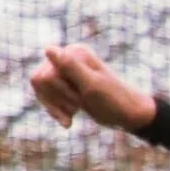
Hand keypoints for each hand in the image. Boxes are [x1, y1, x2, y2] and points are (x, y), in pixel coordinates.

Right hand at [31, 46, 155, 132]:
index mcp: (74, 53)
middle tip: (82, 103)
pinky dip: (55, 110)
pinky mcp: (65, 83)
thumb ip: (70, 67)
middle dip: (58, 99)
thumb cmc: (114, 101)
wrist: (130, 115)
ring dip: (56, 105)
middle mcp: (67, 56)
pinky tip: (68, 121)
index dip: (61, 92)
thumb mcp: (92, 86)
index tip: (83, 97)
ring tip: (76, 111)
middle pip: (40, 81)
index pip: (46, 76)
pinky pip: (44, 95)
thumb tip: (48, 49)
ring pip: (39, 87)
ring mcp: (64, 70)